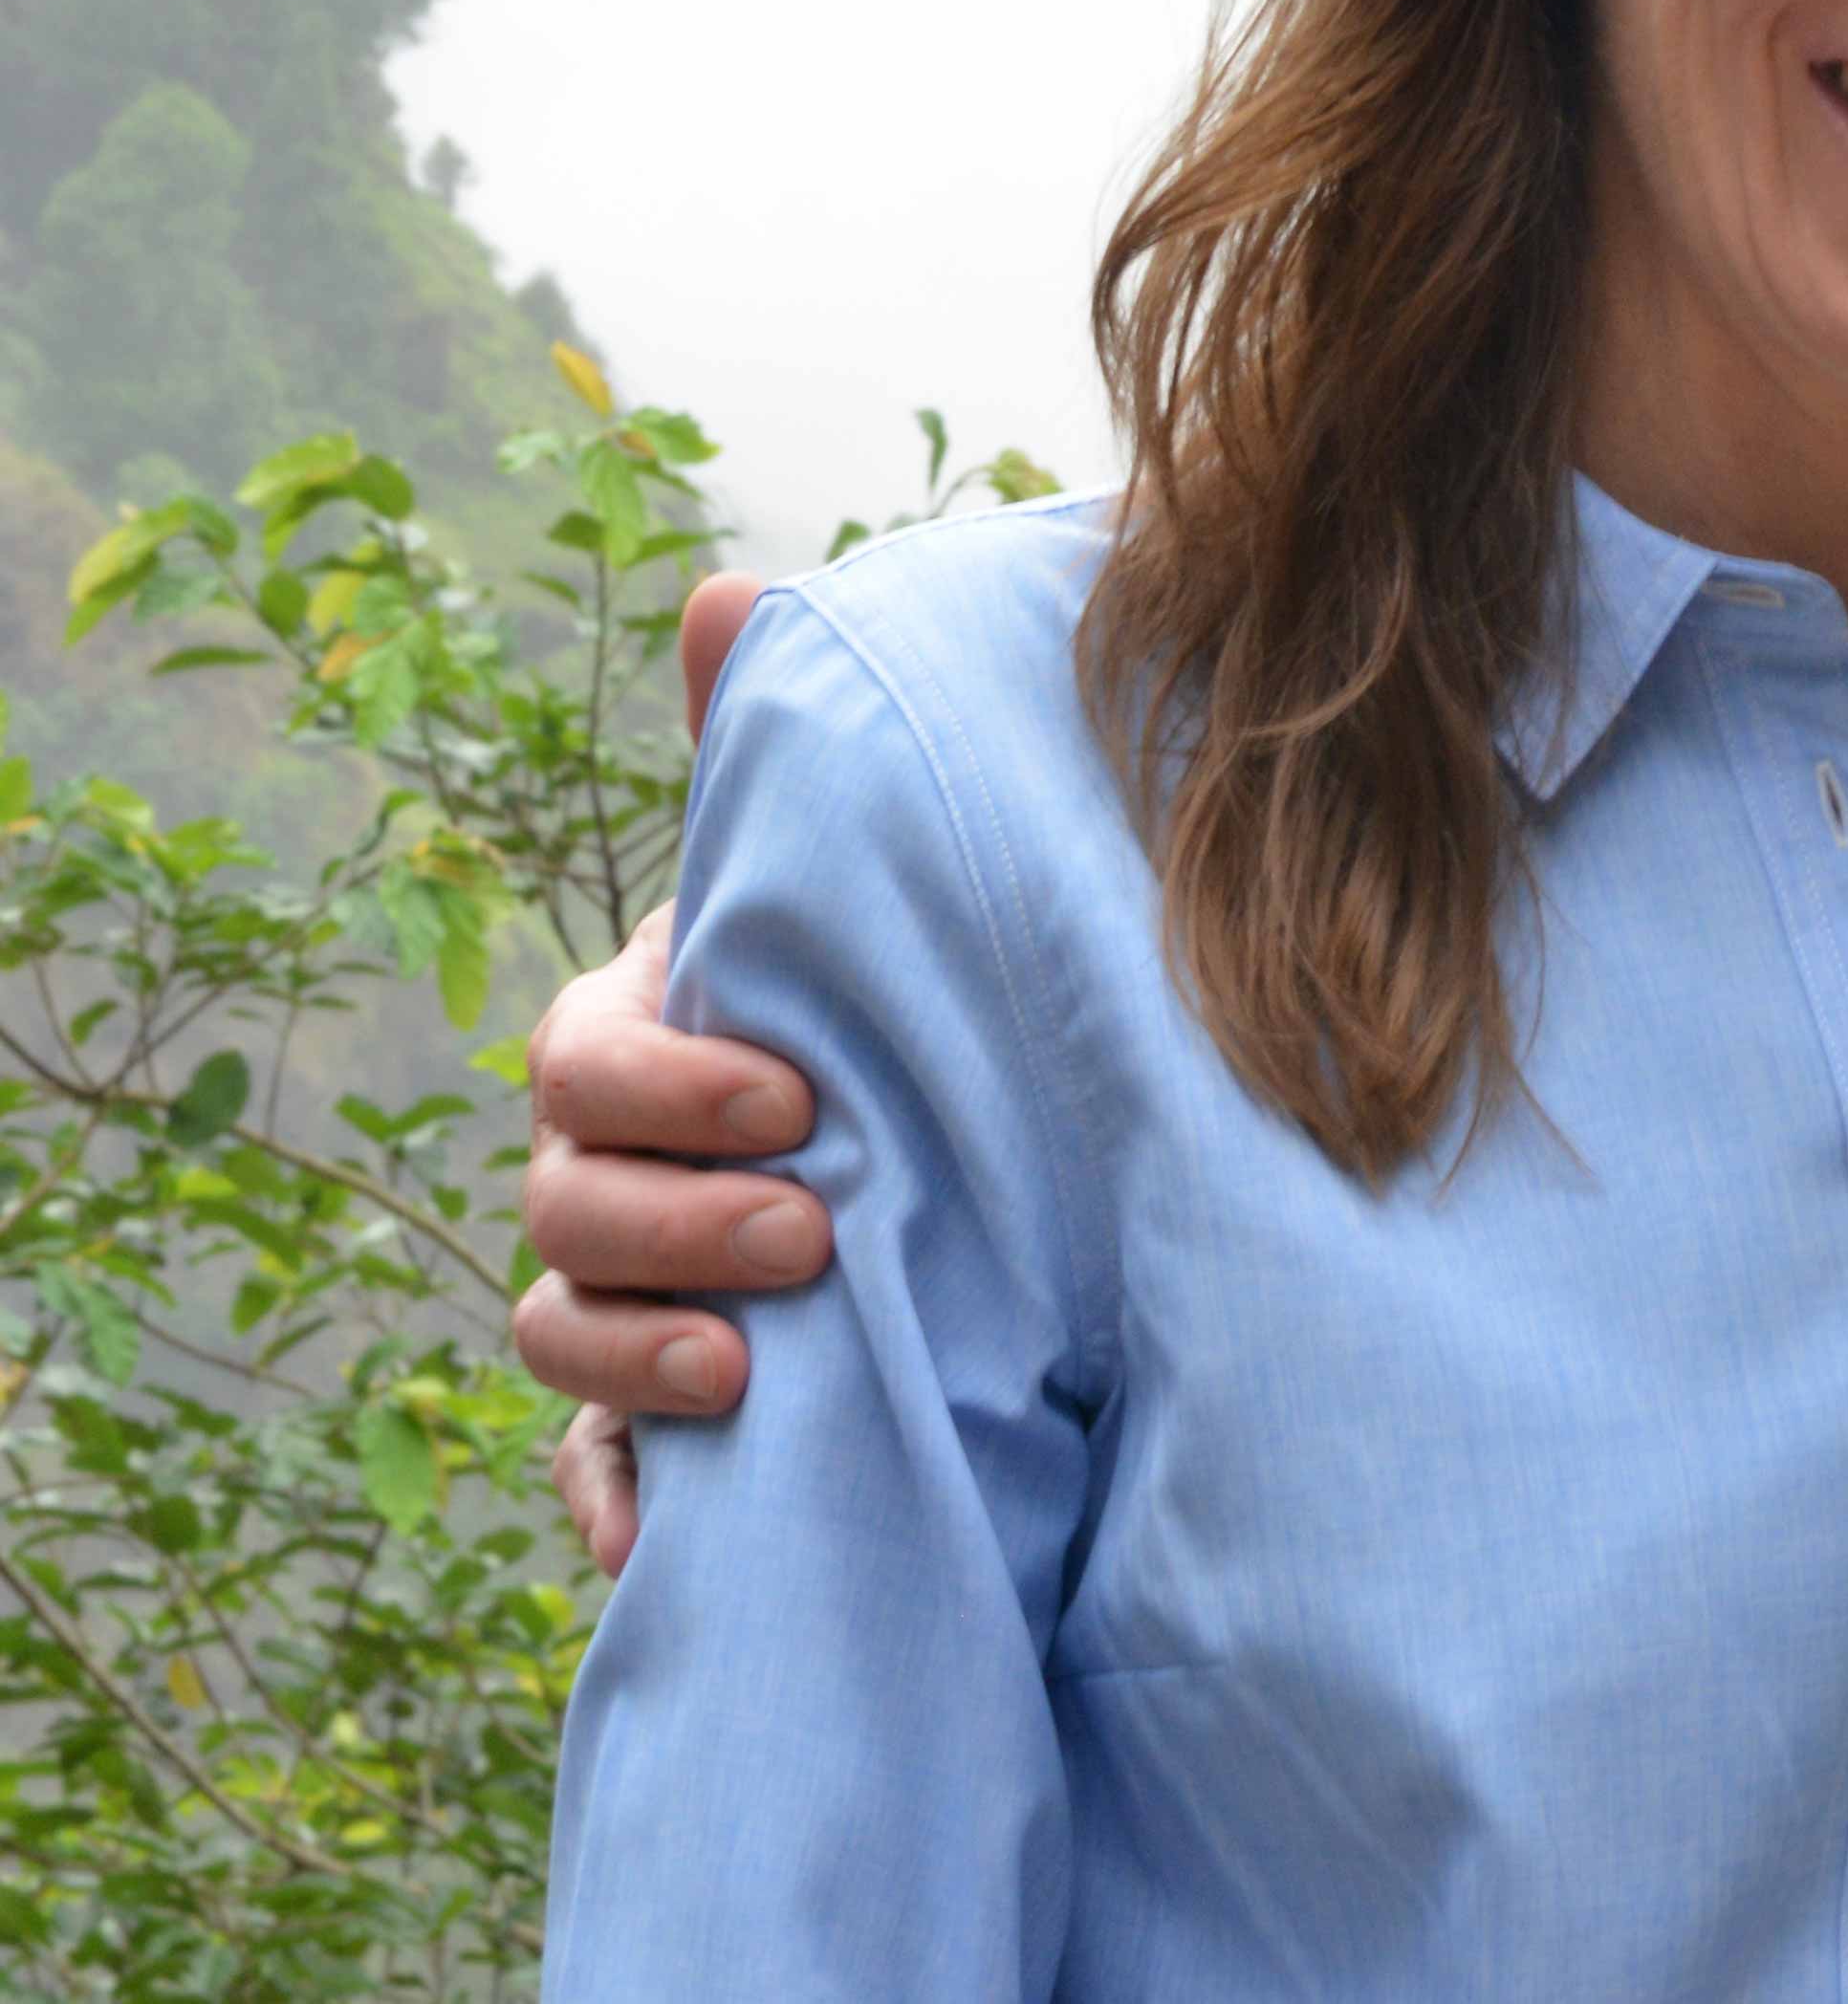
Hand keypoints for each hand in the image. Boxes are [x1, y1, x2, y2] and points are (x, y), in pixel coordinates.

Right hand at [513, 570, 821, 1575]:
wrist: (997, 1139)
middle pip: (560, 1208)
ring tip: (753, 1377)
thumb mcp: (861, 880)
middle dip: (666, 1225)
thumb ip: (786, 753)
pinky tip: (661, 1549)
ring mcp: (630, 1294)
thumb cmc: (898, 985)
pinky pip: (600, 1479)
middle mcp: (613, 1169)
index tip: (803, 1095)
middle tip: (807, 1233)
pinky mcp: (665, 1417)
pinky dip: (619, 1510)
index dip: (669, 1082)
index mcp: (647, 1039)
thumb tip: (730, 590)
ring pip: (558, 1335)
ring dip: (636, 1362)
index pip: (583, 1060)